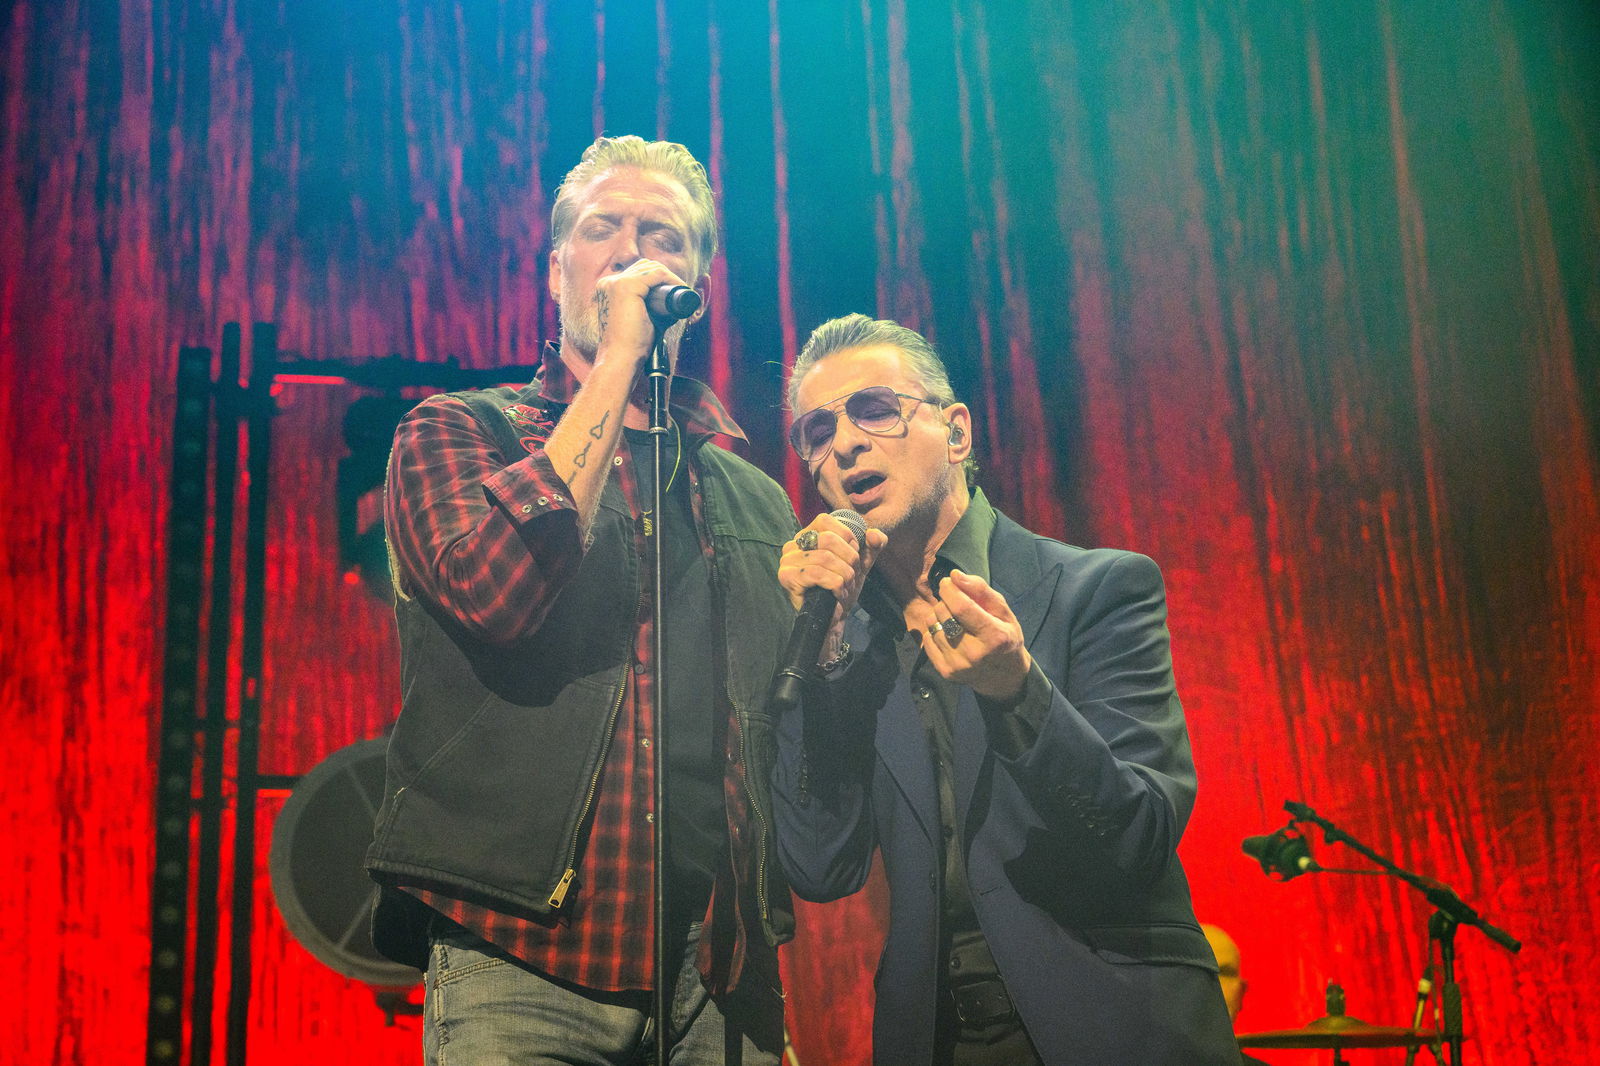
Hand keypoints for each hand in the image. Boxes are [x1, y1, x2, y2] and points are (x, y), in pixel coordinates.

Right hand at [593, 258, 689, 364]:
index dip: (658, 278)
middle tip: (680, 290)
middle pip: (644, 266)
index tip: (674, 290)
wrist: (621, 357)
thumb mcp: (639, 318)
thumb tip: (673, 303)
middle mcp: (609, 282)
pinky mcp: (626, 286)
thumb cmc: (630, 344)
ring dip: (670, 277)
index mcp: (608, 289)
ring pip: (651, 268)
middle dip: (665, 276)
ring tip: (681, 290)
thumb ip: (650, 307)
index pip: (638, 272)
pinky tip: (680, 288)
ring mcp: (616, 282)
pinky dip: (671, 279)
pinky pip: (656, 274)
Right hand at [778, 513, 886, 615]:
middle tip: (851, 576)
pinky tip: (837, 594)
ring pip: (825, 558)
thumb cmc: (842, 587)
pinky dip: (836, 585)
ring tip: (845, 587)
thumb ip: (873, 545)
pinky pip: (818, 574)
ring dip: (844, 575)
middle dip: (849, 559)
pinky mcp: (787, 578)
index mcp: (807, 536)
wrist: (833, 618)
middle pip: (827, 539)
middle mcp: (792, 546)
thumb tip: (874, 534)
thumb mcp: (862, 563)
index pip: (825, 520)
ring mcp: (787, 562)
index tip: (854, 555)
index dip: (846, 536)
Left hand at [921, 569, 1031, 699]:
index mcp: (994, 636)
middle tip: (956, 603)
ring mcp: (958, 665)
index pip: (961, 607)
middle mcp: (974, 654)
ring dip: (939, 616)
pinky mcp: (945, 672)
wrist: (1004, 677)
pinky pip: (927, 640)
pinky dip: (934, 631)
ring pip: (932, 625)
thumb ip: (981, 590)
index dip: (949, 589)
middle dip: (946, 601)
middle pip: (944, 614)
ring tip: (953, 620)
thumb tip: (955, 575)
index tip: (948, 582)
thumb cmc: (1005, 638)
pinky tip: (949, 634)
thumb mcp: (1004, 612)